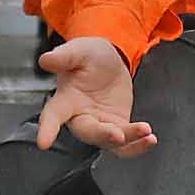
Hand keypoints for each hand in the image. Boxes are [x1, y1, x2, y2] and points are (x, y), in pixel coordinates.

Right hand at [36, 36, 154, 153]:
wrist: (109, 60)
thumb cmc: (88, 56)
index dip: (47, 129)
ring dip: (128, 140)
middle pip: (87, 133)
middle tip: (117, 134)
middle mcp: (80, 116)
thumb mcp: (78, 50)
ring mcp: (100, 124)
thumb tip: (46, 60)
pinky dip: (138, 145)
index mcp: (65, 100)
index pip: (52, 116)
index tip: (43, 143)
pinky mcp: (117, 126)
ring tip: (145, 131)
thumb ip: (64, 57)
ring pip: (109, 141)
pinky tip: (150, 138)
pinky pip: (126, 143)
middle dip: (102, 135)